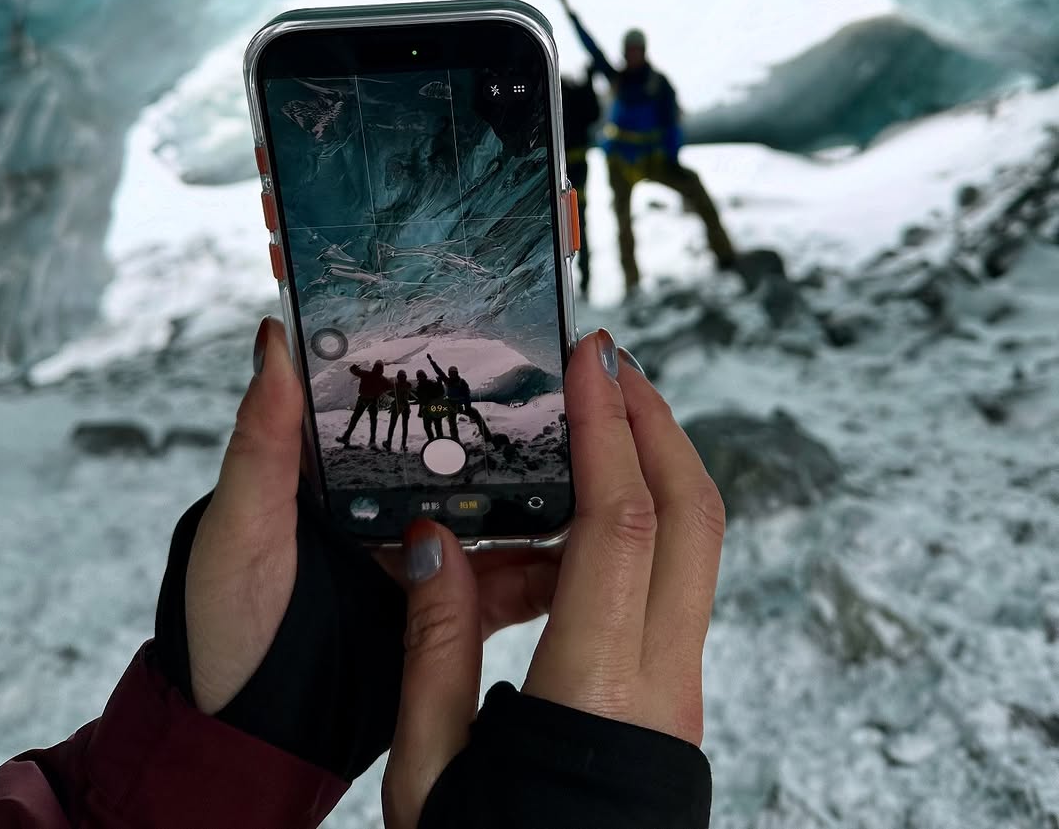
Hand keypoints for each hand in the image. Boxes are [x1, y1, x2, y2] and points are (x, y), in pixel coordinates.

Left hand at [183, 318, 557, 716]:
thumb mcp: (240, 526)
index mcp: (343, 472)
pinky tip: (590, 557)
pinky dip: (551, 573)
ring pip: (502, 518)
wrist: (249, 738)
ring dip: (549, 499)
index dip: (449, 373)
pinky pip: (512, 587)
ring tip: (603, 471)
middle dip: (522, 434)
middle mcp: (392, 506)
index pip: (404, 407)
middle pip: (468, 458)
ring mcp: (427, 560)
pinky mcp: (453, 615)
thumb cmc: (224, 624)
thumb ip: (262, 441)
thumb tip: (274, 337)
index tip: (507, 333)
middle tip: (585, 400)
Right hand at [380, 329, 723, 826]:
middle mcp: (663, 678)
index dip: (609, 429)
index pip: (620, 527)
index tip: (590, 357)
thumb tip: (435, 536)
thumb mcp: (429, 772)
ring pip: (700, 542)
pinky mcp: (676, 692)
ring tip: (603, 409)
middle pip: (693, 515)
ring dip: (661, 460)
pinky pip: (682, 576)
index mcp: (596, 691)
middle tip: (608, 360)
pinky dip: (654, 511)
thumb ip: (436, 644)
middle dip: (657, 421)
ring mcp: (682, 686)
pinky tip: (599, 496)